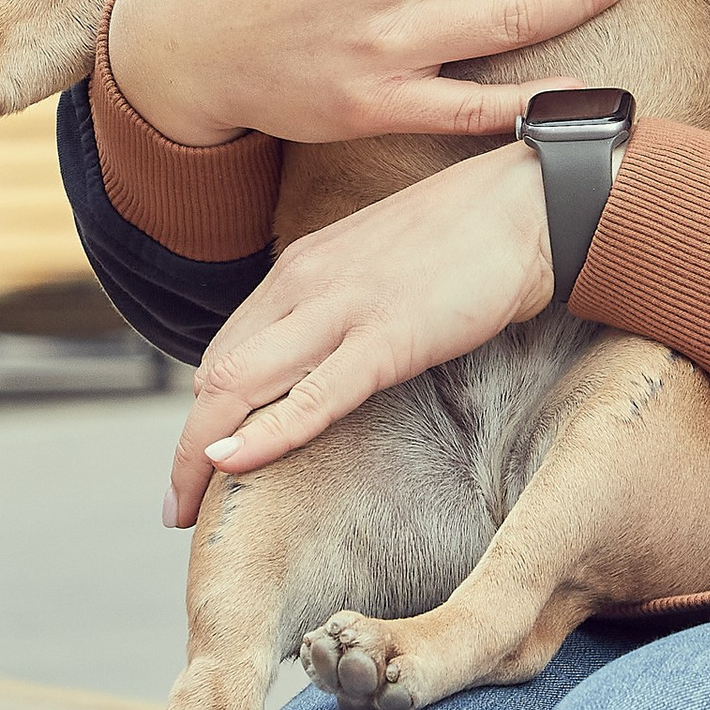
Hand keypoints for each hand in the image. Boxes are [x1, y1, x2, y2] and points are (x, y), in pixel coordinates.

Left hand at [163, 142, 553, 525]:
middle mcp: (304, 281)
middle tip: (176, 504)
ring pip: (240, 385)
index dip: (203, 413)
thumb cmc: (470, 235)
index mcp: (302, 264)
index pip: (226, 349)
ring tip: (184, 507)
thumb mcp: (380, 264)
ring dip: (201, 453)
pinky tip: (230, 464)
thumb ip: (341, 303)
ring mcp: (342, 308)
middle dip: (186, 446)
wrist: (532, 202)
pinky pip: (309, 397)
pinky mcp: (387, 337)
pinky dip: (262, 436)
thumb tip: (327, 358)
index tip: (199, 460)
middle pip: (217, 374)